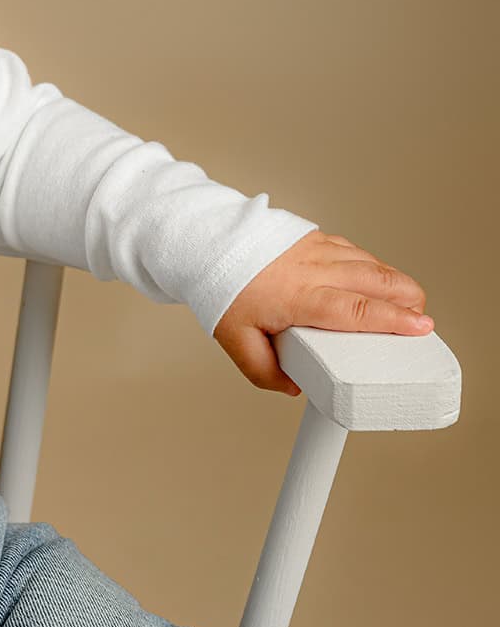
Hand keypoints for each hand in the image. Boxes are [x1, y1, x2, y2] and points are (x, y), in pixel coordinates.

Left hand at [214, 230, 431, 395]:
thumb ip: (263, 371)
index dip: (393, 319)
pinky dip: (373, 266)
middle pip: (376, 280)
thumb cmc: (220, 289)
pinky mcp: (314, 238)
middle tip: (422, 321)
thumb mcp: (234, 340)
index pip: (357, 310)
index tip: (422, 328)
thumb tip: (294, 388)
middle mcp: (313, 270)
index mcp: (299, 297)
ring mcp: (315, 250)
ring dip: (394, 282)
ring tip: (408, 303)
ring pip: (370, 262)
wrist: (204, 245)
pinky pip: (354, 250)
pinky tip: (377, 280)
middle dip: (408, 300)